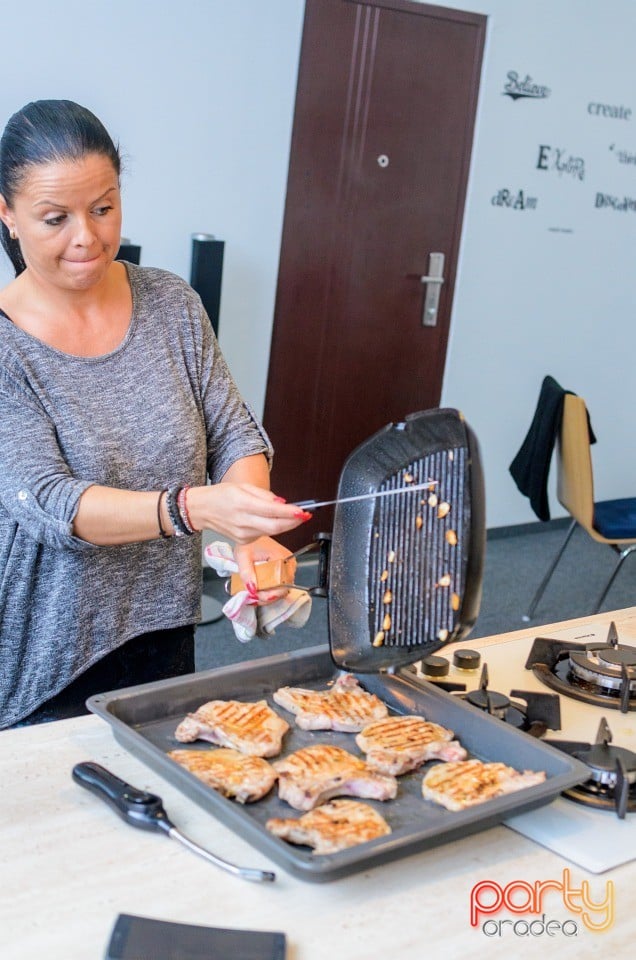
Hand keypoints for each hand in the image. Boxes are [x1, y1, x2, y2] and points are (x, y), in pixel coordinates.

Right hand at [186, 482, 311, 544]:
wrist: (201, 509)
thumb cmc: (221, 495)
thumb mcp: (243, 487)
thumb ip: (264, 495)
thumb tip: (282, 503)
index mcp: (242, 504)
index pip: (272, 511)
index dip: (290, 513)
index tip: (303, 511)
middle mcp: (243, 522)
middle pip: (275, 527)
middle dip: (293, 522)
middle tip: (306, 516)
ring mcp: (243, 534)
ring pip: (271, 532)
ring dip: (285, 525)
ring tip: (293, 516)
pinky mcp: (243, 541)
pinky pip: (263, 534)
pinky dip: (272, 528)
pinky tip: (273, 520)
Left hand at [233, 536, 297, 604]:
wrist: (252, 537)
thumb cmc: (248, 543)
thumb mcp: (243, 556)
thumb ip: (246, 573)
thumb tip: (252, 589)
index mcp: (283, 558)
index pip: (282, 584)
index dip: (269, 594)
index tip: (255, 595)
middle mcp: (289, 564)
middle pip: (283, 589)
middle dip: (266, 596)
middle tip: (252, 597)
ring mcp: (288, 568)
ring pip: (281, 589)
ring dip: (267, 595)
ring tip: (254, 595)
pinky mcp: (283, 571)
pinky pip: (279, 585)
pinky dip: (268, 590)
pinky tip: (259, 591)